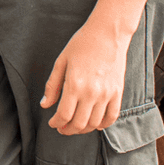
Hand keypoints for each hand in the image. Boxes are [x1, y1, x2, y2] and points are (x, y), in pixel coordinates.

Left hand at [41, 18, 130, 133]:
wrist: (107, 35)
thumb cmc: (80, 45)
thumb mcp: (61, 62)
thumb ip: (52, 85)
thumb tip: (45, 104)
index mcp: (75, 84)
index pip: (64, 114)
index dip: (57, 123)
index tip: (52, 123)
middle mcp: (92, 93)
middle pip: (79, 123)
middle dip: (68, 130)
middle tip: (61, 128)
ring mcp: (107, 94)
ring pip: (95, 123)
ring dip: (83, 129)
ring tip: (75, 125)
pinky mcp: (118, 93)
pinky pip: (112, 117)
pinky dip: (103, 125)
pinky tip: (94, 124)